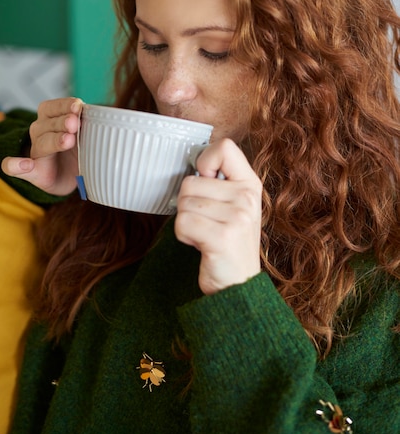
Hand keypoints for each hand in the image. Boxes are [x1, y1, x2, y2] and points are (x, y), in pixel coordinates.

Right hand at [1, 97, 82, 195]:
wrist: (68, 177)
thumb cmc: (78, 151)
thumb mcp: (86, 135)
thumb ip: (91, 125)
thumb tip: (108, 116)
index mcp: (51, 119)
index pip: (53, 106)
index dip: (65, 105)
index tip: (79, 106)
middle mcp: (40, 132)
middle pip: (49, 124)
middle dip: (63, 122)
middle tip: (75, 124)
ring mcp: (35, 151)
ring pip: (41, 142)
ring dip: (54, 140)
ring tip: (67, 140)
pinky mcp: (30, 171)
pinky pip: (13, 167)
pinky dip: (15, 165)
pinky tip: (25, 165)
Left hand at [175, 138, 261, 294]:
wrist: (239, 286)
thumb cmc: (229, 243)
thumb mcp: (235, 206)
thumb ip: (220, 182)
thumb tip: (193, 162)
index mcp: (250, 184)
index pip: (224, 148)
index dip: (204, 161)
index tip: (206, 182)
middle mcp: (247, 197)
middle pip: (191, 181)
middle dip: (188, 204)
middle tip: (206, 222)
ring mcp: (237, 216)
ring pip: (184, 203)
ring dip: (186, 222)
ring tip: (205, 234)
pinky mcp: (222, 236)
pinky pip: (182, 223)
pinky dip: (183, 236)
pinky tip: (200, 244)